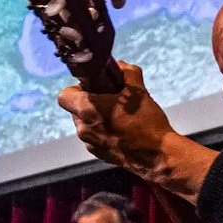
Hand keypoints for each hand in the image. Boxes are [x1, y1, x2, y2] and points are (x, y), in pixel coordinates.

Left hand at [57, 61, 215, 197]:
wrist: (158, 155)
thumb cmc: (147, 123)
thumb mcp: (139, 91)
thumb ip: (127, 72)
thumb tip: (121, 66)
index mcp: (87, 110)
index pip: (64, 95)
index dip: (76, 89)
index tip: (93, 88)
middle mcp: (83, 128)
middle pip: (75, 109)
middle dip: (89, 102)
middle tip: (110, 100)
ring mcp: (90, 143)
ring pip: (84, 123)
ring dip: (96, 117)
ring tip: (119, 116)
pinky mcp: (98, 154)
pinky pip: (93, 137)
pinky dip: (102, 131)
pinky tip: (122, 130)